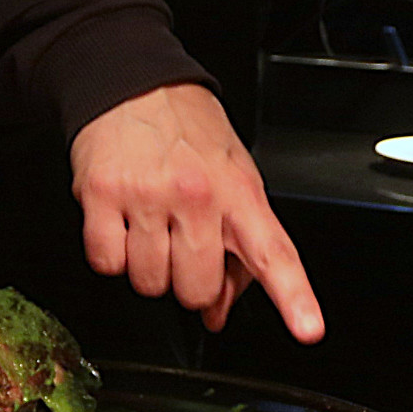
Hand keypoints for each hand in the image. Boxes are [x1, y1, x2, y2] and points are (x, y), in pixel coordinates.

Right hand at [70, 82, 323, 340]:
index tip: (308, 328)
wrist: (132, 83)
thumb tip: (216, 312)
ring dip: (148, 267)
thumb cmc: (188, 132)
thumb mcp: (232, 178)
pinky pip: (108, 262)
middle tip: (181, 246)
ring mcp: (148, 195)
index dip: (294, 297)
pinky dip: (112, 255)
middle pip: (194, 289)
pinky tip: (123, 224)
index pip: (273, 253)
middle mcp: (196, 194)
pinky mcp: (103, 195)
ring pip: (148, 282)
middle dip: (187, 281)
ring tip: (151, 226)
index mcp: (239, 191)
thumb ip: (235, 249)